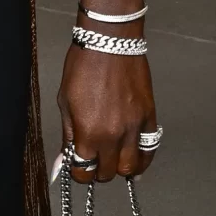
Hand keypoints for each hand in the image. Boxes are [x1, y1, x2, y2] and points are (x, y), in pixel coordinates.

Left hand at [56, 46, 158, 183]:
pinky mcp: (149, 117)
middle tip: (95, 160)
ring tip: (115, 160)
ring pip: (132, 167)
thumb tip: (66, 158)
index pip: (84, 172)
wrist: (110, 42)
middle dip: (99, 171)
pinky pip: (150, 148)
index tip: (78, 167)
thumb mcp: (65, 102)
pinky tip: (135, 158)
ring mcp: (134, 127)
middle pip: (109, 173)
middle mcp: (114, 134)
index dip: (79, 173)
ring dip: (121, 167)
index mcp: (89, 132)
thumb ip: (68, 134)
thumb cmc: (84, 66)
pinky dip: (143, 158)